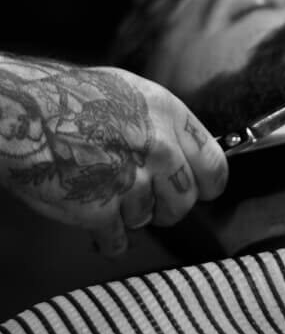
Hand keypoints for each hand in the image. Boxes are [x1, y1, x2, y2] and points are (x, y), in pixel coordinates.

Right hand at [0, 62, 227, 256]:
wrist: (22, 113)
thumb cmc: (71, 99)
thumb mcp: (132, 93)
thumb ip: (165, 123)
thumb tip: (185, 150)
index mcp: (170, 115)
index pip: (214, 166)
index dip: (207, 183)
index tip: (200, 188)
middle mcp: (159, 148)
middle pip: (185, 201)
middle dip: (167, 205)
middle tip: (146, 197)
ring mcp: (132, 180)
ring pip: (148, 219)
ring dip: (129, 214)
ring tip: (105, 189)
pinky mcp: (102, 210)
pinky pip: (118, 241)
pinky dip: (106, 237)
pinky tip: (93, 213)